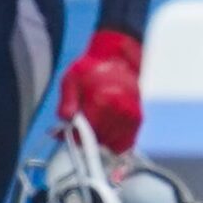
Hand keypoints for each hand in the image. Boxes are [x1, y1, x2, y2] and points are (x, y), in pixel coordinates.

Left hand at [57, 28, 143, 153]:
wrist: (116, 59)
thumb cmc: (93, 68)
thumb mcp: (71, 79)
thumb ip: (67, 101)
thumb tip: (65, 119)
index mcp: (103, 99)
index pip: (85, 133)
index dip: (74, 136)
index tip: (67, 132)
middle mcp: (120, 109)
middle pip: (98, 140)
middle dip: (85, 137)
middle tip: (79, 125)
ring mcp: (131, 115)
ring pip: (111, 143)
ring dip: (100, 139)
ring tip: (94, 124)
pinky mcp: (137, 119)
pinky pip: (125, 142)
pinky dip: (114, 141)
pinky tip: (106, 130)